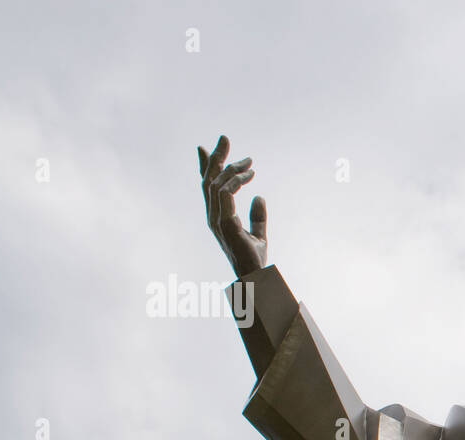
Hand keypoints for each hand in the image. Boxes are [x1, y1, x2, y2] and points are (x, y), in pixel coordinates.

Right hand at [197, 134, 266, 277]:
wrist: (256, 276)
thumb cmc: (254, 259)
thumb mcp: (258, 233)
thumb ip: (257, 216)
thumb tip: (259, 197)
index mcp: (217, 216)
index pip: (208, 187)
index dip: (205, 166)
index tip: (205, 147)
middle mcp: (213, 216)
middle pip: (208, 180)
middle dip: (215, 157)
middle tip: (225, 138)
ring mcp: (216, 220)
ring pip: (216, 184)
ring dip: (231, 168)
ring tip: (249, 161)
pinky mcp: (225, 224)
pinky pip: (225, 195)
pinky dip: (235, 182)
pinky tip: (248, 175)